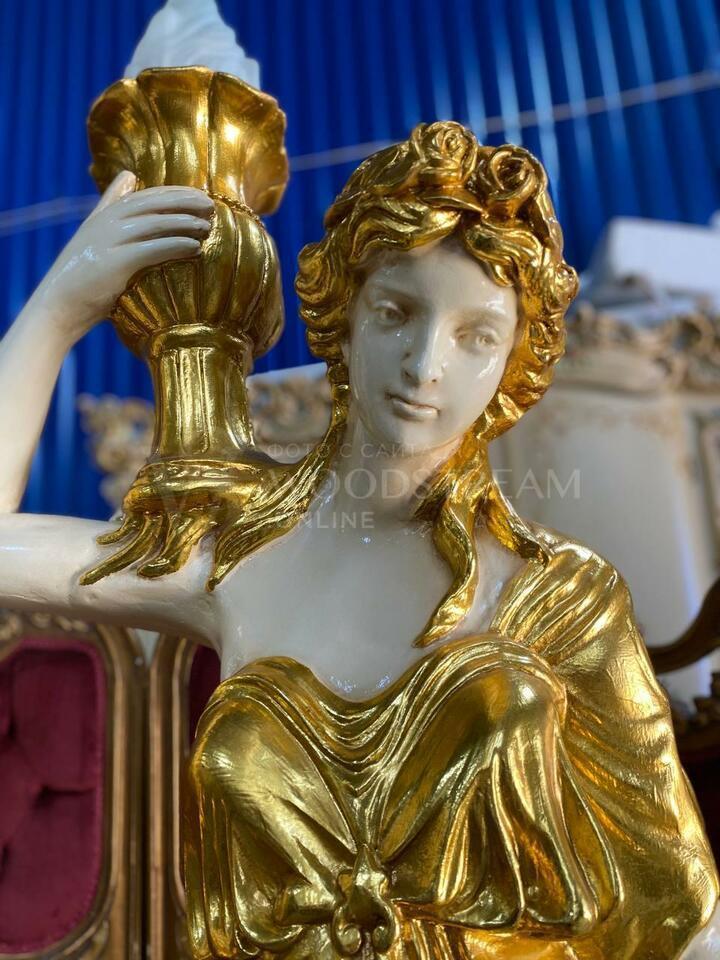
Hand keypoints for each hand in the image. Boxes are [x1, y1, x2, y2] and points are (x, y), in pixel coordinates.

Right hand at [31, 171, 213, 344]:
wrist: (59, 306)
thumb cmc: (83, 276)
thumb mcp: (95, 232)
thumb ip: (111, 205)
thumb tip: (128, 176)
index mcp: (105, 215)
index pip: (146, 195)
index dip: (175, 193)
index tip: (200, 195)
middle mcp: (107, 223)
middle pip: (153, 204)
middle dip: (184, 201)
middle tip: (210, 205)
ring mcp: (110, 241)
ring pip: (155, 223)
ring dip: (185, 223)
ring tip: (208, 226)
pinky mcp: (115, 263)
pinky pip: (152, 249)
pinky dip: (175, 245)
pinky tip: (195, 247)